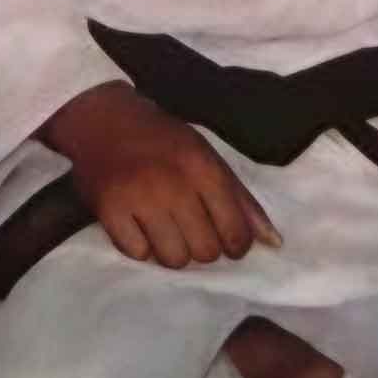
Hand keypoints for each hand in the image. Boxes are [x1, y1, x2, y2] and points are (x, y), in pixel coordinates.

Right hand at [41, 81, 280, 268]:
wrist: (103, 118)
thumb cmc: (162, 139)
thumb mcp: (207, 156)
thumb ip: (241, 200)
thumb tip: (274, 244)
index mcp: (203, 167)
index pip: (235, 231)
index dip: (236, 244)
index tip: (226, 240)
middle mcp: (173, 184)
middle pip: (205, 252)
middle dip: (203, 247)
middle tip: (191, 229)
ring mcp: (138, 198)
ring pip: (173, 259)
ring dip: (173, 251)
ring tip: (166, 229)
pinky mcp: (108, 209)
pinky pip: (138, 254)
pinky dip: (141, 246)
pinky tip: (139, 225)